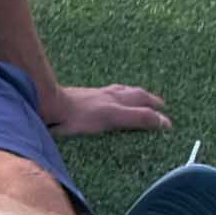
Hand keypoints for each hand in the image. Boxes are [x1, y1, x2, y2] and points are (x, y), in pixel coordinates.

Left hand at [42, 78, 169, 136]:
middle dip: (147, 99)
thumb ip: (138, 118)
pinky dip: (113, 97)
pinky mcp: (80, 99)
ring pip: (117, 93)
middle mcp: (107, 95)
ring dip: (131, 96)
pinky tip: (106, 100)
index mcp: (117, 99)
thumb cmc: (79, 114)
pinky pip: (103, 96)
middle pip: (132, 94)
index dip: (155, 111)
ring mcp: (93, 96)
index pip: (143, 103)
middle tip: (158, 104)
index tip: (167, 120)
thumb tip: (165, 122)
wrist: (48, 104)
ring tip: (137, 98)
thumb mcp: (114, 117)